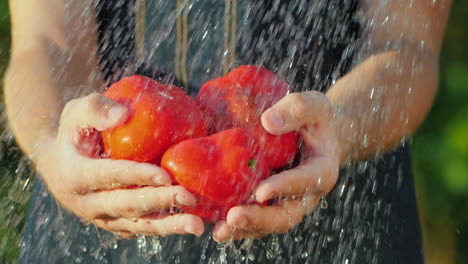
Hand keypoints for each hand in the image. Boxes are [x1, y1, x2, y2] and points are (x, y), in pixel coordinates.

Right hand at [37, 93, 203, 237]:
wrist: (60, 163)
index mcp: (73, 176)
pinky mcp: (117, 223)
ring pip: (137, 224)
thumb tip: (124, 115)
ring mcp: (103, 217)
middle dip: (159, 202)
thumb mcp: (75, 113)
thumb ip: (96, 109)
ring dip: (168, 225)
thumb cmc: (73, 132)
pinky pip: (143, 227)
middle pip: (126, 206)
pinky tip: (189, 221)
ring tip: (196, 225)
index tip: (164, 176)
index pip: (108, 177)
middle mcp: (87, 204)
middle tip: (188, 196)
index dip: (136, 176)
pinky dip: (166, 226)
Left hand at [212, 91, 340, 240]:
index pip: (304, 182)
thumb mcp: (314, 106)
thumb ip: (296, 110)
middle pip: (285, 215)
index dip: (284, 188)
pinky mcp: (270, 202)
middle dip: (259, 219)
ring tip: (220, 230)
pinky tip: (214, 221)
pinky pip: (255, 217)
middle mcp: (305, 195)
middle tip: (234, 217)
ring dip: (244, 228)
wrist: (317, 135)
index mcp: (321, 171)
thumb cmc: (315, 118)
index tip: (261, 191)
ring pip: (267, 223)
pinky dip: (237, 222)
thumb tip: (267, 121)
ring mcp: (286, 202)